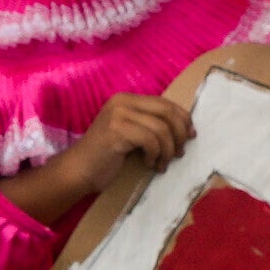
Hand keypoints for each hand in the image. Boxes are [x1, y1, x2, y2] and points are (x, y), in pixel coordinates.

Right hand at [3, 88, 195, 225]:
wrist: (79, 170)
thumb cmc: (107, 156)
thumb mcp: (132, 134)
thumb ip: (151, 125)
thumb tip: (186, 128)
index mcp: (127, 99)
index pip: (166, 103)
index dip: (183, 119)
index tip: (190, 136)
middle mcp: (122, 102)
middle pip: (167, 112)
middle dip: (180, 134)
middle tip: (179, 153)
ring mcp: (118, 114)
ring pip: (161, 129)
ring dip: (167, 151)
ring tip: (161, 164)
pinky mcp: (116, 131)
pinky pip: (150, 140)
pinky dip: (155, 155)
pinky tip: (149, 164)